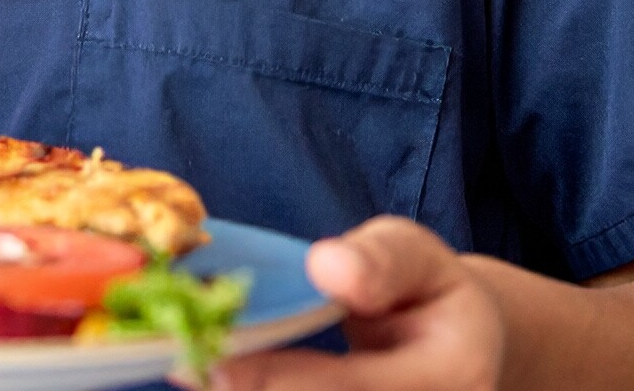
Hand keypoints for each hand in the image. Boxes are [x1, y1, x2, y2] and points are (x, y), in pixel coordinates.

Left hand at [215, 217, 502, 390]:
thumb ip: (381, 260)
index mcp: (451, 379)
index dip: (275, 380)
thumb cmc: (427, 295)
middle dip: (242, 390)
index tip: (211, 358)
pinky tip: (213, 372)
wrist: (455, 351)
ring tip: (187, 363)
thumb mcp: (418, 256)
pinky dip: (245, 390)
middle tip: (179, 361)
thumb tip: (328, 266)